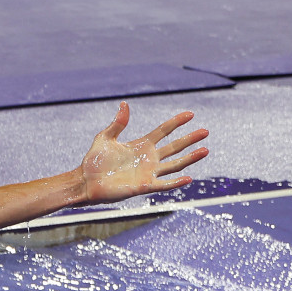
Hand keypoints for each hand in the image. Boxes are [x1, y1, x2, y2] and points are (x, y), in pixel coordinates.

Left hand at [77, 103, 209, 204]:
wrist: (86, 181)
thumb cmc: (94, 161)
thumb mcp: (105, 138)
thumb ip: (117, 123)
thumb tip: (124, 104)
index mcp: (141, 145)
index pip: (164, 131)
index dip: (176, 122)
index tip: (191, 114)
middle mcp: (148, 158)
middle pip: (174, 147)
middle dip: (190, 139)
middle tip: (205, 131)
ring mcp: (148, 173)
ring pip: (175, 165)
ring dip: (190, 158)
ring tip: (205, 150)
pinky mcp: (144, 186)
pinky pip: (164, 185)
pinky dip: (176, 182)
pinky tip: (189, 178)